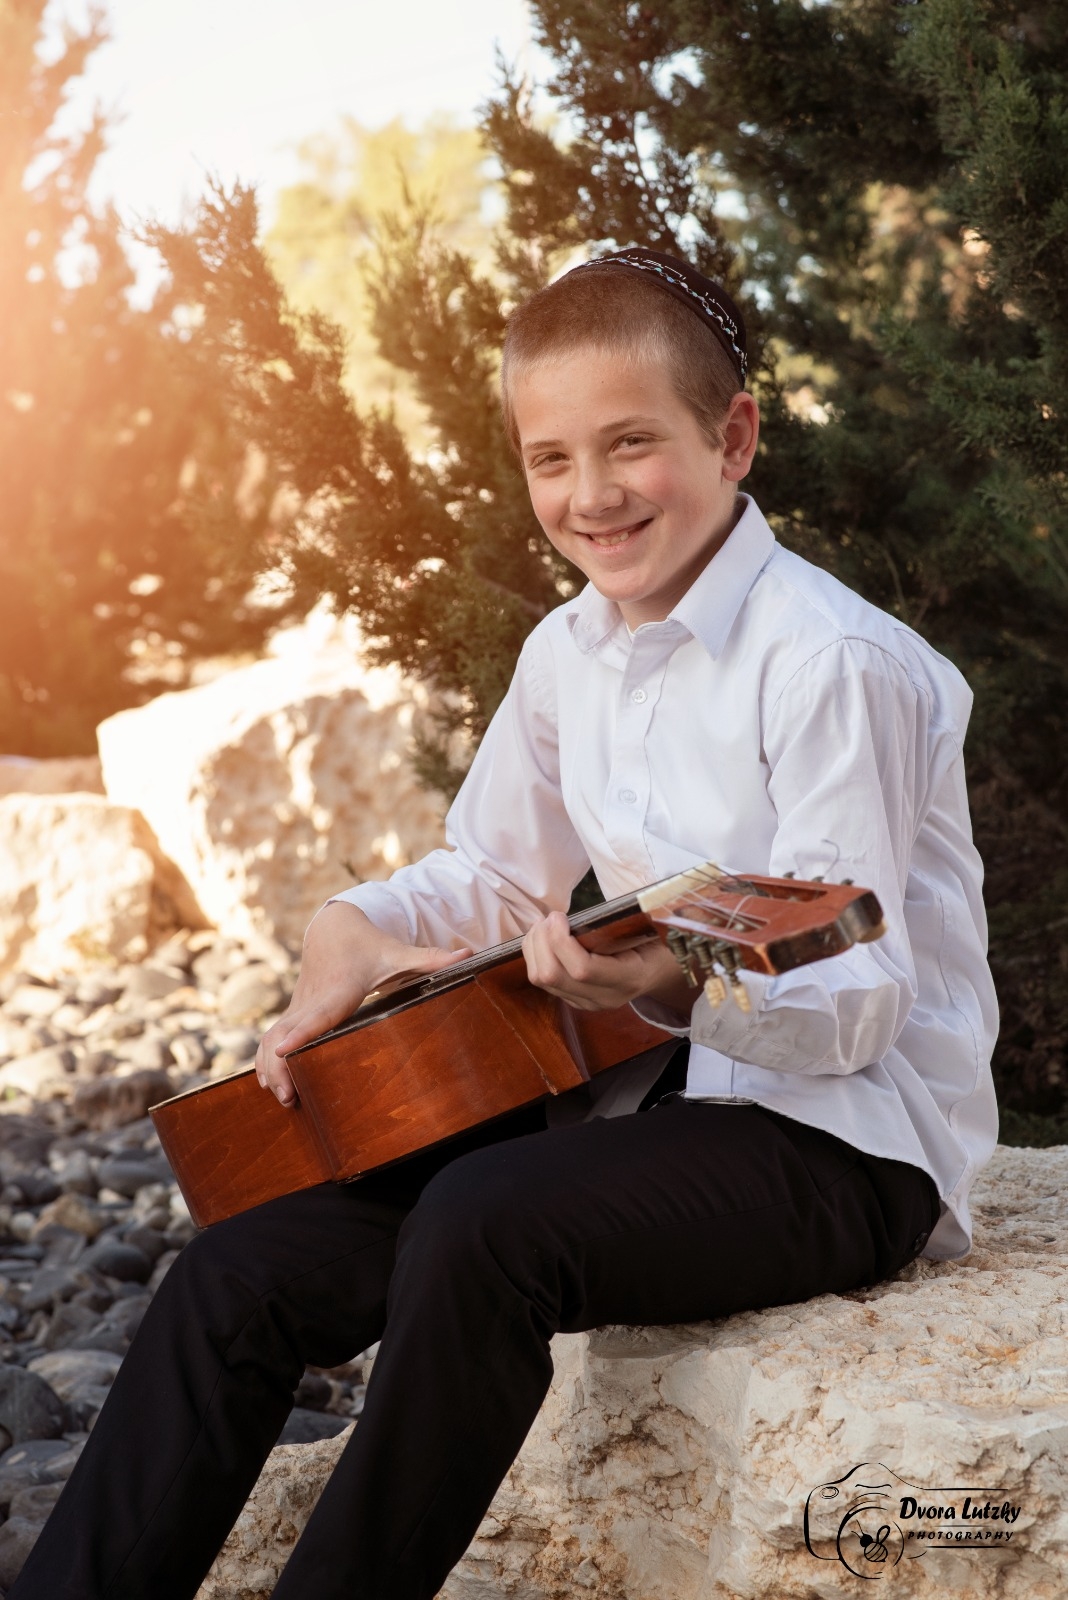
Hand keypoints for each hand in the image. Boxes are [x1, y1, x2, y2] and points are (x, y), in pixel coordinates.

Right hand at [255, 901, 470, 1106]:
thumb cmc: (371, 945)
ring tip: (282, 1097)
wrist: (335, 928)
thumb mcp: (399, 952)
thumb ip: (432, 957)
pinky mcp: (292, 1013)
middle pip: (287, 1033)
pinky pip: (271, 1039)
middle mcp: (313, 1000)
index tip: (284, 1050)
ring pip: (271, 1038)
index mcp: (340, 989)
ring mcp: (299, 1007)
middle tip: (288, 1096)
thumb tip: (468, 953)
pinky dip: (266, 1061)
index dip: (300, 1032)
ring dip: (269, 1068)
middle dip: (280, 1065)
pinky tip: (271, 1084)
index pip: (318, 1014)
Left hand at [521, 910, 692, 1013]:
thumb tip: (600, 894)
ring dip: (534, 946)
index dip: (561, 940)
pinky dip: (535, 954)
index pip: (583, 969)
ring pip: (541, 979)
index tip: (558, 915)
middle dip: (542, 940)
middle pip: (553, 976)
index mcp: (628, 979)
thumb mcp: (650, 929)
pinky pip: (541, 980)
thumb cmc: (655, 941)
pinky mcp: (572, 1000)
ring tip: (543, 924)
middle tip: (549, 917)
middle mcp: (604, 997)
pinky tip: (544, 937)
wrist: (659, 971)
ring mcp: (586, 1003)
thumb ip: (624, 921)